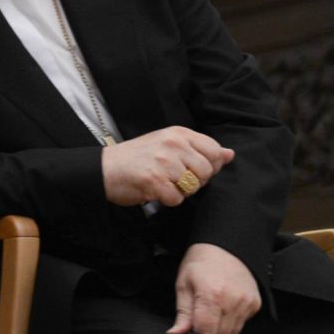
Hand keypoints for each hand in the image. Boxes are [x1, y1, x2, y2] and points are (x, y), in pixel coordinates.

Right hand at [100, 126, 232, 206]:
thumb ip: (199, 149)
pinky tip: (154, 191)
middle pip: (207, 171)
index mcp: (178, 133)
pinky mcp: (154, 181)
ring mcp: (163, 162)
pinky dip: (167, 200)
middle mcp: (173, 144)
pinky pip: (177, 199)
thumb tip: (230, 154)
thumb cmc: (138, 158)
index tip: (190, 168)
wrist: (104, 168)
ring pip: (193, 186)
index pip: (214, 151)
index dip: (208, 165)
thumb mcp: (168, 145)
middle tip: (173, 178)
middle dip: (195, 181)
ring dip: (180, 191)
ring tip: (163, 183)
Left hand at [167, 243, 260, 333]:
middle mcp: (232, 301)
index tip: (193, 323)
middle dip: (208, 332)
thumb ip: (182, 314)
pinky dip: (232, 321)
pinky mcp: (255, 304)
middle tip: (202, 316)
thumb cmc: (200, 264)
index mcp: (211, 296)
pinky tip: (224, 306)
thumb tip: (175, 333)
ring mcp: (246, 303)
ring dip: (220, 329)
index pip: (206, 332)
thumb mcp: (183, 285)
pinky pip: (242, 324)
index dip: (197, 332)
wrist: (224, 247)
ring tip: (213, 310)